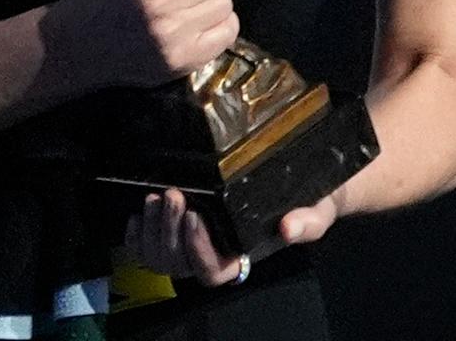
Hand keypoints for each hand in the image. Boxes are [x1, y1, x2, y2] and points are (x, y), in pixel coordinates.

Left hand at [124, 188, 341, 285]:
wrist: (306, 184)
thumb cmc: (311, 202)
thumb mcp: (316, 211)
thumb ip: (307, 223)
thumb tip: (287, 229)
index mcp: (244, 256)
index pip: (213, 271)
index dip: (198, 250)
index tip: (195, 216)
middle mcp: (216, 252)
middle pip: (181, 264)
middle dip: (170, 231)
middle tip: (174, 194)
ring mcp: (196, 241)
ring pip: (162, 257)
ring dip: (154, 229)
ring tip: (159, 196)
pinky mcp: (182, 226)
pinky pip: (150, 247)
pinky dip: (138, 235)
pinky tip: (140, 213)